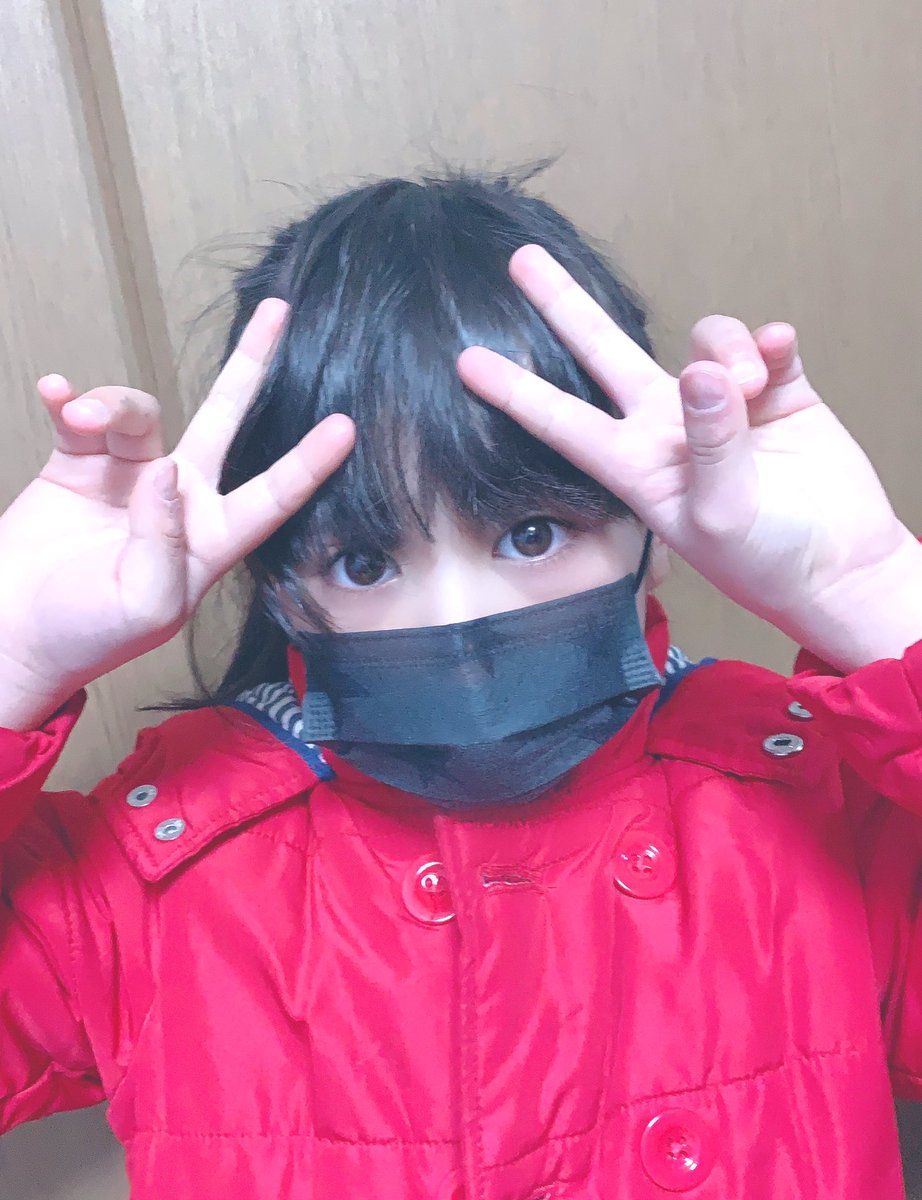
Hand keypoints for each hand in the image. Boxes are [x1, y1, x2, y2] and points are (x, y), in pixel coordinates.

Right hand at [0, 299, 354, 714]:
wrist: (12, 632)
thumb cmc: (87, 635)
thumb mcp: (143, 605)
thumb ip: (164, 541)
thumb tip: (164, 472)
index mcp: (210, 539)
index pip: (273, 494)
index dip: (309, 461)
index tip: (346, 425)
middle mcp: (178, 499)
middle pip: (225, 418)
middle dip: (251, 365)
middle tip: (277, 310)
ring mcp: (129, 478)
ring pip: (140, 411)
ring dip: (111, 404)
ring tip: (79, 419)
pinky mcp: (78, 465)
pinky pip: (81, 416)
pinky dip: (69, 400)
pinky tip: (56, 395)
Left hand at [457, 245, 921, 669]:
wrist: (841, 566)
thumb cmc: (769, 559)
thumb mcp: (724, 513)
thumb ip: (710, 442)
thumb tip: (701, 371)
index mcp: (638, 466)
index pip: (563, 422)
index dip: (516, 391)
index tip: (466, 362)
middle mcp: (668, 428)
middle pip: (605, 353)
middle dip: (565, 305)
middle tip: (522, 259)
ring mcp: (721, 406)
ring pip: (702, 342)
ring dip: (723, 348)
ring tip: (749, 381)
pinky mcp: (777, 391)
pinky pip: (762, 344)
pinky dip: (769, 342)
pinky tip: (780, 353)